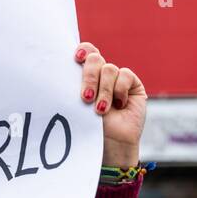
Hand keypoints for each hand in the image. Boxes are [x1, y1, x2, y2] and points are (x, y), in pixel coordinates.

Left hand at [75, 42, 146, 168]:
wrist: (109, 147)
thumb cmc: (88, 129)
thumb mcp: (77, 106)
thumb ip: (74, 86)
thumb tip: (63, 69)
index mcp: (85, 77)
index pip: (85, 52)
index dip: (82, 50)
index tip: (76, 58)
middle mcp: (101, 75)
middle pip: (94, 58)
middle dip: (88, 77)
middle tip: (85, 98)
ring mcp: (117, 79)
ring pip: (109, 69)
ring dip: (103, 90)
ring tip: (100, 110)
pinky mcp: (133, 85)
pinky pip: (125, 75)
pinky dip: (119, 90)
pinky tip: (118, 106)